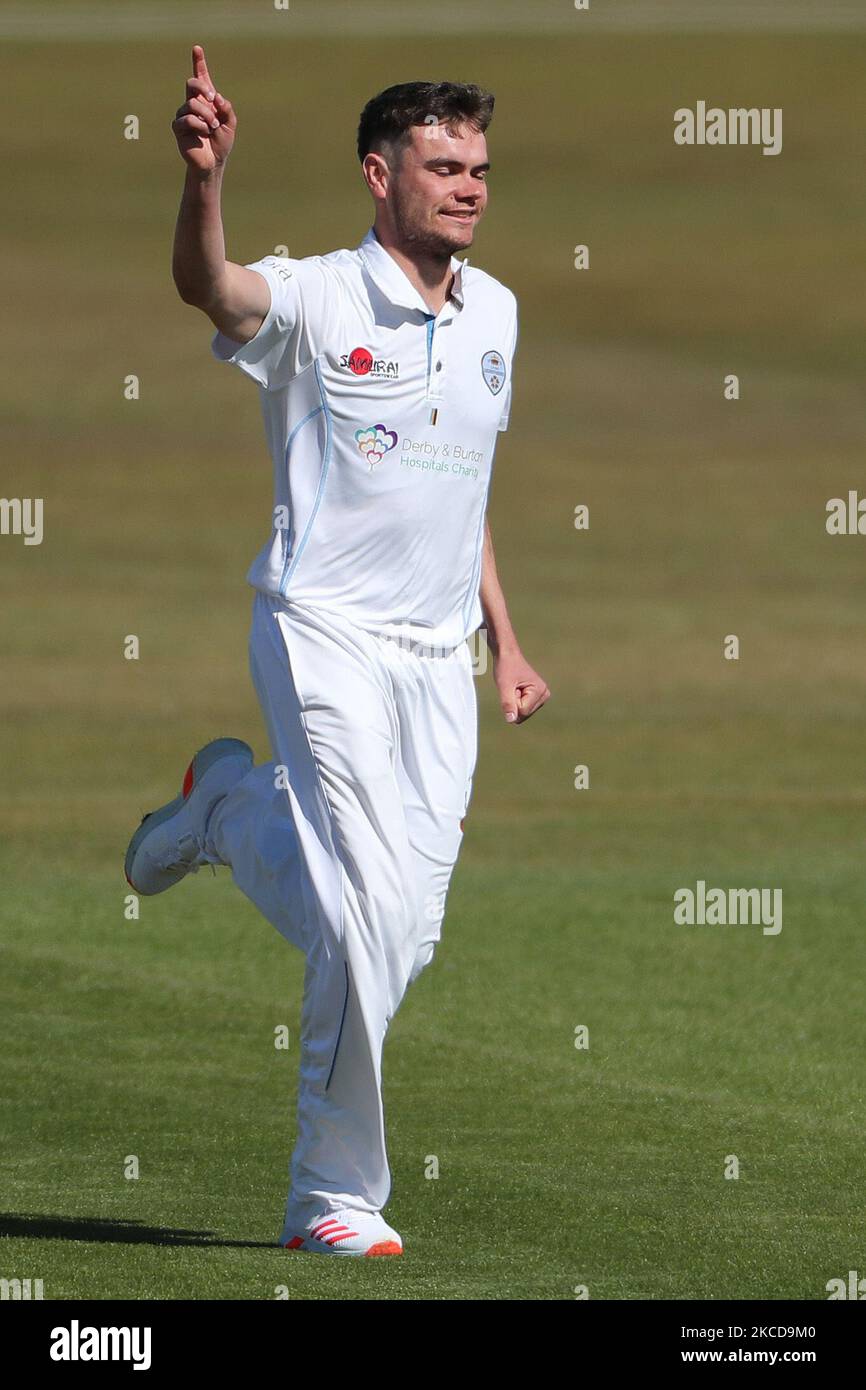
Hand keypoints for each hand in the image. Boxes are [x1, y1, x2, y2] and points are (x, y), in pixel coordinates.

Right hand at [171, 44, 235, 173]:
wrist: (213, 162)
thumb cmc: (221, 142)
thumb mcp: (230, 124)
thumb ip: (226, 108)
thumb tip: (216, 96)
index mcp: (206, 100)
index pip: (201, 78)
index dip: (199, 62)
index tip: (197, 48)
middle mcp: (193, 103)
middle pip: (192, 83)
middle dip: (203, 89)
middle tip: (213, 100)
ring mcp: (184, 114)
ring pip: (192, 103)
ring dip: (206, 115)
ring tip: (212, 127)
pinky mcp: (178, 126)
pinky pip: (187, 118)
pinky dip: (199, 125)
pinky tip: (204, 133)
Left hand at [493, 649, 550, 724]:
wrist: (508, 656)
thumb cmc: (506, 667)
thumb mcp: (504, 686)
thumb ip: (508, 703)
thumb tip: (511, 720)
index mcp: (540, 691)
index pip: (523, 711)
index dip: (512, 701)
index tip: (512, 686)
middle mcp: (544, 694)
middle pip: (524, 714)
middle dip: (514, 703)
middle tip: (513, 687)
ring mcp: (541, 697)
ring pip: (523, 713)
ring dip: (514, 702)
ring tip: (514, 687)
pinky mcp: (536, 698)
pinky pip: (523, 709)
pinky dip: (516, 701)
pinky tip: (516, 689)